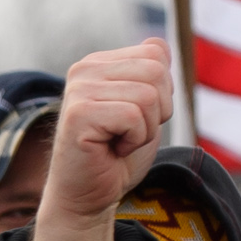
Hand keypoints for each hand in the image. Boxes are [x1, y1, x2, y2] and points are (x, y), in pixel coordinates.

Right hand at [31, 42, 172, 240]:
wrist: (88, 197)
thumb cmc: (116, 157)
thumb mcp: (145, 108)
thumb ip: (151, 74)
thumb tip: (158, 42)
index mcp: (98, 62)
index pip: (156, 53)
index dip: (162, 92)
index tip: (136, 118)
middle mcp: (84, 69)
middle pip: (156, 71)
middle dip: (158, 111)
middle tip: (130, 133)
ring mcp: (78, 90)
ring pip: (148, 96)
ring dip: (145, 129)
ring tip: (120, 142)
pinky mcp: (78, 114)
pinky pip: (133, 116)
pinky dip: (134, 140)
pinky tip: (111, 150)